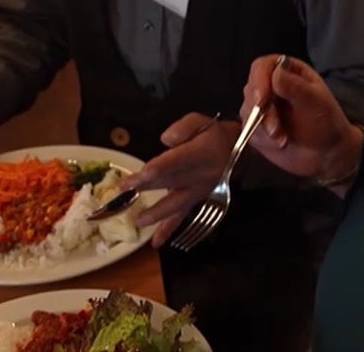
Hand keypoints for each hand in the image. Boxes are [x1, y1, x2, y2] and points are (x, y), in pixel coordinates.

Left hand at [120, 113, 240, 247]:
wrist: (239, 153)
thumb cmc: (215, 135)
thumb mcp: (201, 121)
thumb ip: (183, 128)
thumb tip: (166, 140)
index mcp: (201, 154)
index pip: (177, 162)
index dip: (159, 168)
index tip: (140, 174)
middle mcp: (199, 176)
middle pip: (171, 182)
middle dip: (146, 186)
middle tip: (124, 190)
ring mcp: (198, 192)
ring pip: (175, 204)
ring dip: (156, 213)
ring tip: (138, 219)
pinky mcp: (196, 201)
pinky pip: (182, 217)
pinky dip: (168, 230)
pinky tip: (156, 242)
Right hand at [241, 55, 360, 184]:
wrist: (326, 153)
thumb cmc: (326, 122)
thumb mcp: (316, 102)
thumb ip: (296, 87)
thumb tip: (275, 73)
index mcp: (287, 71)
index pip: (262, 66)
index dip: (259, 80)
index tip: (261, 100)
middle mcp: (271, 85)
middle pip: (251, 89)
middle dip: (261, 111)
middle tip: (275, 130)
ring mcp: (262, 106)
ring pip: (247, 110)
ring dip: (262, 127)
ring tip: (282, 139)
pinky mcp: (256, 126)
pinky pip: (248, 129)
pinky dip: (261, 138)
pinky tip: (279, 143)